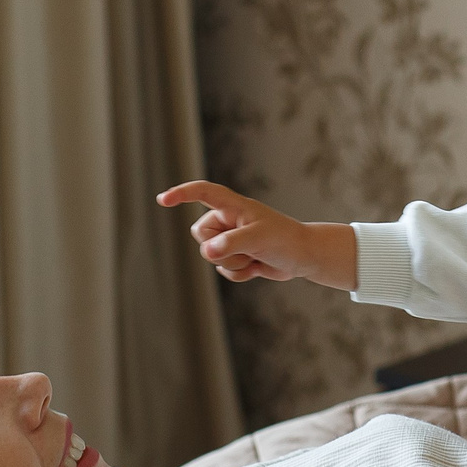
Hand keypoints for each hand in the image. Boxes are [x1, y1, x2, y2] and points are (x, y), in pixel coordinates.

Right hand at [157, 181, 358, 288]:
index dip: (181, 194)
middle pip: (200, 235)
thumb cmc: (284, 240)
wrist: (304, 257)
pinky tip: (257, 267)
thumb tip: (208, 251)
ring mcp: (230, 239)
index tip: (162, 201)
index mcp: (232, 205)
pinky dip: (240, 274)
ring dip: (234, 263)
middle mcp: (227, 220)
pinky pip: (223, 270)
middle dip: (220, 247)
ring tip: (256, 256)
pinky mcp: (235, 256)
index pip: (202, 192)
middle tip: (248, 246)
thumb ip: (232, 243)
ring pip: (210, 256)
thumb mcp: (259, 238)